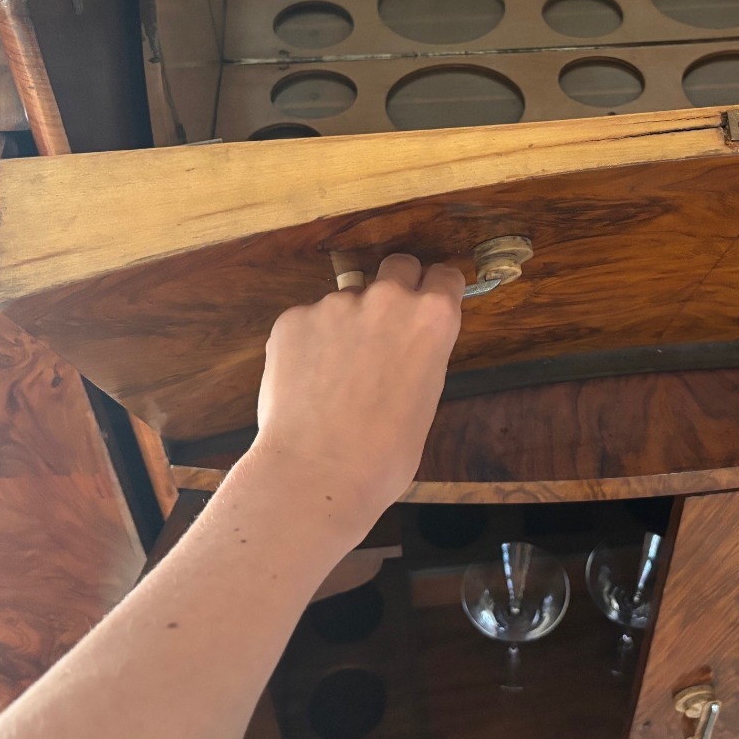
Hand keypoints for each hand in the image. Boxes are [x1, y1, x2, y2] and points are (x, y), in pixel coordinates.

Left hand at [243, 254, 464, 537]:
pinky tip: (307, 382)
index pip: (444, 275)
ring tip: (335, 373)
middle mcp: (388, 299)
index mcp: (432, 318)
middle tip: (385, 324)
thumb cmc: (384, 455)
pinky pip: (307, 320)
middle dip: (396, 285)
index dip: (437, 289)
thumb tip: (403, 347)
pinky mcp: (294, 318)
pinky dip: (309, 342)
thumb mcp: (425, 399)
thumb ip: (419, 355)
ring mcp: (336, 304)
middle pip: (398, 264)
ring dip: (346, 322)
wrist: (318, 473)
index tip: (430, 299)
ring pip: (347, 297)